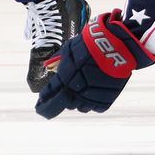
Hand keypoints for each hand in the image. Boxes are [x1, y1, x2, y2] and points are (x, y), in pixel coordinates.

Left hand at [35, 9, 154, 118]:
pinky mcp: (105, 101)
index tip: (41, 104)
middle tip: (71, 86)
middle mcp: (76, 92)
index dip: (45, 100)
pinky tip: (96, 90)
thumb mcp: (67, 50)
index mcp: (64, 79)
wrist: (114, 48)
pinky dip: (94, 101)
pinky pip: (96, 107)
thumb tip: (49, 67)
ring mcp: (91, 98)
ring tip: (86, 86)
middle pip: (66, 103)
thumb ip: (58, 62)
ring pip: (80, 107)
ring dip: (80, 100)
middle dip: (66, 96)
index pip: (50, 96)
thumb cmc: (88, 46)